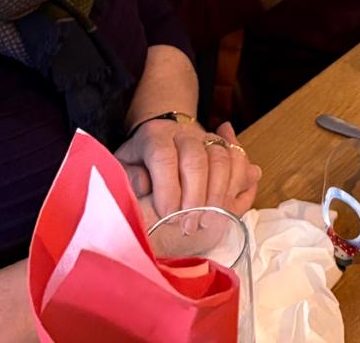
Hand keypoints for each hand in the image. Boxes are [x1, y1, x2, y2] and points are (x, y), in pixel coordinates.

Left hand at [115, 117, 260, 224]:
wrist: (159, 139)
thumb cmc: (138, 162)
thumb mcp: (122, 168)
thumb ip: (128, 177)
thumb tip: (144, 185)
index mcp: (154, 135)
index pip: (163, 157)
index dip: (167, 187)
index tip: (166, 214)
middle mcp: (183, 133)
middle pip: (196, 159)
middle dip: (194, 197)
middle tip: (188, 226)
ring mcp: (206, 138)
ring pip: (221, 159)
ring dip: (217, 194)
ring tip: (207, 222)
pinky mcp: (222, 146)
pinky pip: (237, 160)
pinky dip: (236, 183)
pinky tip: (225, 206)